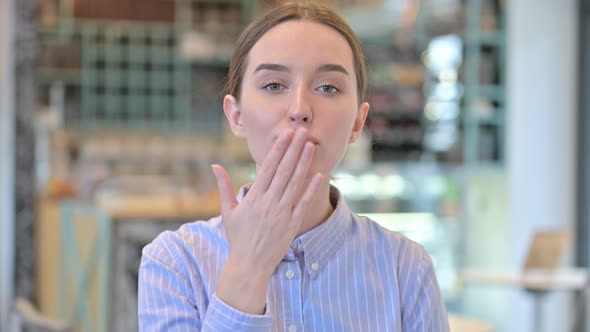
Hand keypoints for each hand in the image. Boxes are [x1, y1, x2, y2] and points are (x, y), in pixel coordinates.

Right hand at [212, 127, 322, 313]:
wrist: (249, 265)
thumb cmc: (238, 237)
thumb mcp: (228, 211)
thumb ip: (224, 187)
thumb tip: (215, 166)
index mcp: (253, 197)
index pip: (268, 167)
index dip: (278, 150)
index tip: (285, 135)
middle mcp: (269, 203)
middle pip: (284, 171)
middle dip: (293, 149)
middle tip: (302, 132)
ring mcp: (282, 213)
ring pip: (295, 183)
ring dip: (303, 163)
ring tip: (310, 146)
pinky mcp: (292, 224)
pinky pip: (303, 204)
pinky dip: (311, 190)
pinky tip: (319, 176)